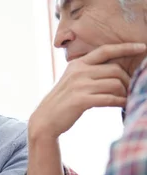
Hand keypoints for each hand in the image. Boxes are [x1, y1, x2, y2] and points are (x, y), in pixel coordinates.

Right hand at [29, 43, 145, 140]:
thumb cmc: (62, 102)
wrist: (45, 120)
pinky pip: (109, 99)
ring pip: (115, 84)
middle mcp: (78, 72)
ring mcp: (79, 86)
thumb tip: (116, 72)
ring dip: (125, 93)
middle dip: (127, 80)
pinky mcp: (81, 100)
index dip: (126, 47)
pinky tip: (123, 105)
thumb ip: (89, 72)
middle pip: (115, 70)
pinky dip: (120, 102)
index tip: (142, 47)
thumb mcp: (72, 81)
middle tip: (130, 89)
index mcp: (77, 64)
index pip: (105, 50)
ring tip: (125, 99)